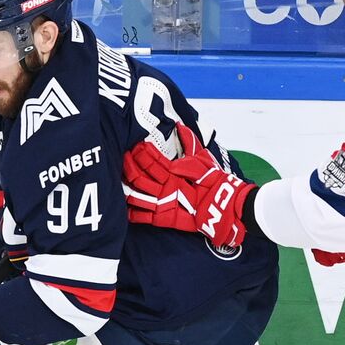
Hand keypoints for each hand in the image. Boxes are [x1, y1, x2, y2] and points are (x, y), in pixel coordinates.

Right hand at [123, 124, 255, 249]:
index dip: (144, 154)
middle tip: (121, 158)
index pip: (153, 162)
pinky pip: (145, 218)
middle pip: (142, 176)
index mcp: (172, 172)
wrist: (227, 206)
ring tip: (117, 179)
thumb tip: (179, 126)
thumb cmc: (215, 182)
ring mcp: (164, 202)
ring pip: (140, 194)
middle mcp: (165, 186)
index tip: (134, 145)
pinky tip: (122, 209)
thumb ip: (190, 144)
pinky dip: (133, 214)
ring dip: (128, 187)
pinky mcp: (165, 218)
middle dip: (131, 167)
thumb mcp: (203, 159)